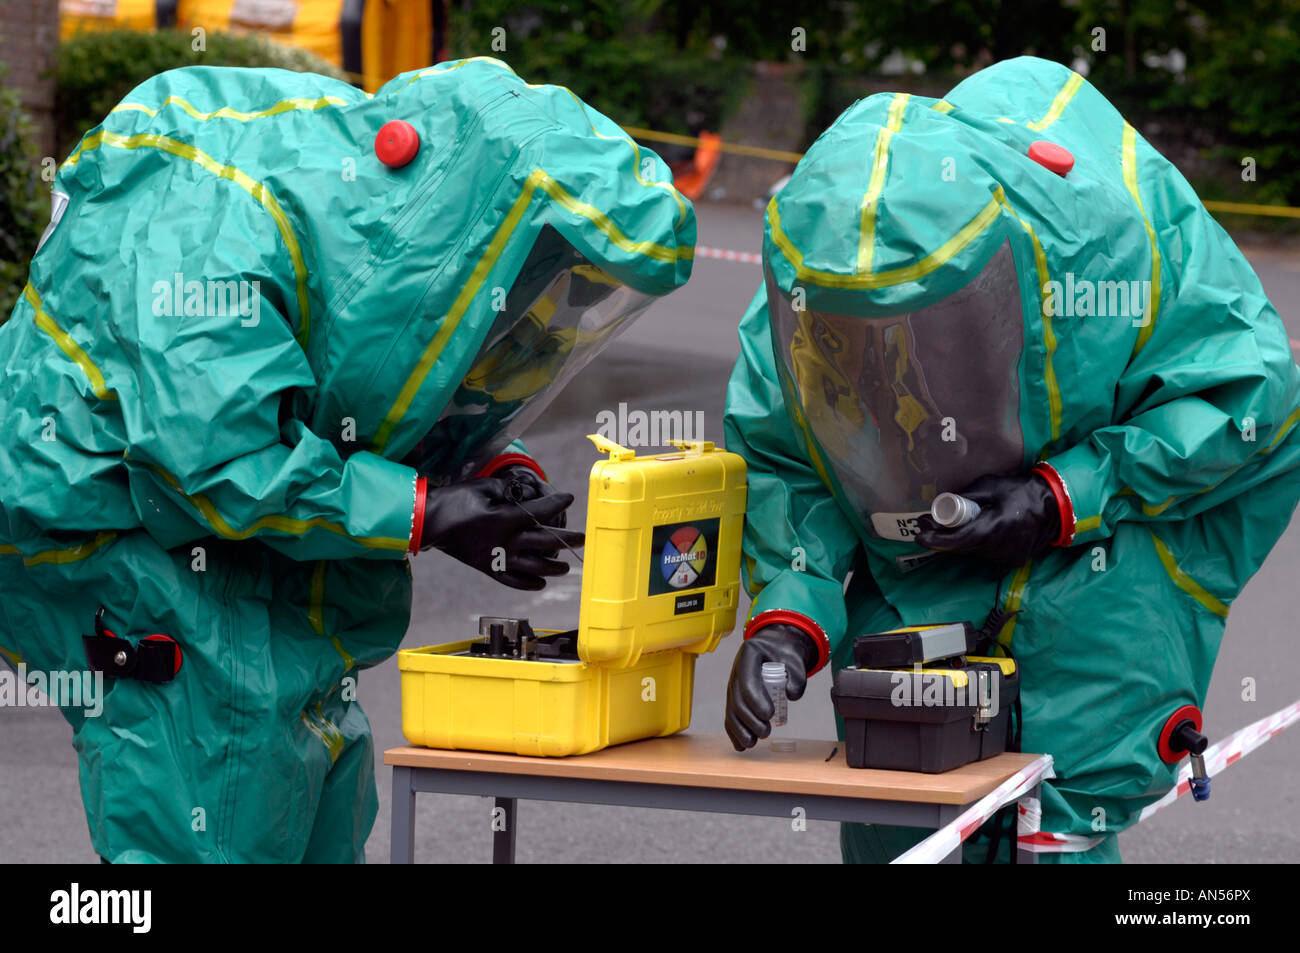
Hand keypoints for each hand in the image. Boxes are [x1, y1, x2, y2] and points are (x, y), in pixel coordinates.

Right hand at [420, 477, 583, 589]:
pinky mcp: (488, 569)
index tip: (570, 497)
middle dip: (567, 539)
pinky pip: (514, 581)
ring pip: (534, 567)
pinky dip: (529, 583)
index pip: (540, 512)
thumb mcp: (482, 487)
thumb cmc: (454, 500)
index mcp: (505, 519)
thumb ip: (507, 489)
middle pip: (545, 543)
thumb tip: (524, 492)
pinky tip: (541, 582)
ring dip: (553, 567)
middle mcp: (506, 542)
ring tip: (566, 567)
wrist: (427, 523)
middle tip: (582, 537)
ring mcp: (497, 559)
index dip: (557, 503)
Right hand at [725, 623, 819, 750]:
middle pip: (737, 700)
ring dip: (740, 730)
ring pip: (731, 710)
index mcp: (749, 656)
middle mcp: (736, 671)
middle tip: (766, 732)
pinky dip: (734, 731)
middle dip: (750, 720)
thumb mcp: (795, 659)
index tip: (770, 715)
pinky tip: (741, 745)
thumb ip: (797, 676)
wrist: (775, 646)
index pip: (747, 683)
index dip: (756, 701)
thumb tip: (791, 695)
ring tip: (753, 743)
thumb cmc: (784, 652)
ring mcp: (733, 684)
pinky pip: (730, 715)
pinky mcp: (735, 696)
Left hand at [913, 472, 1059, 567]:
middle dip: (942, 538)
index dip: (935, 540)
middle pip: (961, 548)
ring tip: (953, 524)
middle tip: (927, 524)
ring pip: (973, 552)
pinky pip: (986, 554)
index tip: (919, 535)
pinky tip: (978, 530)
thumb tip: (942, 504)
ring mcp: (1006, 558)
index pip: (957, 541)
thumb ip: (966, 497)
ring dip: (961, 540)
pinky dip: (978, 544)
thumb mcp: (990, 486)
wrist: (1054, 506)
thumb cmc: (1020, 491)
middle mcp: (998, 548)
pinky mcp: (1012, 561)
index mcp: (992, 529)